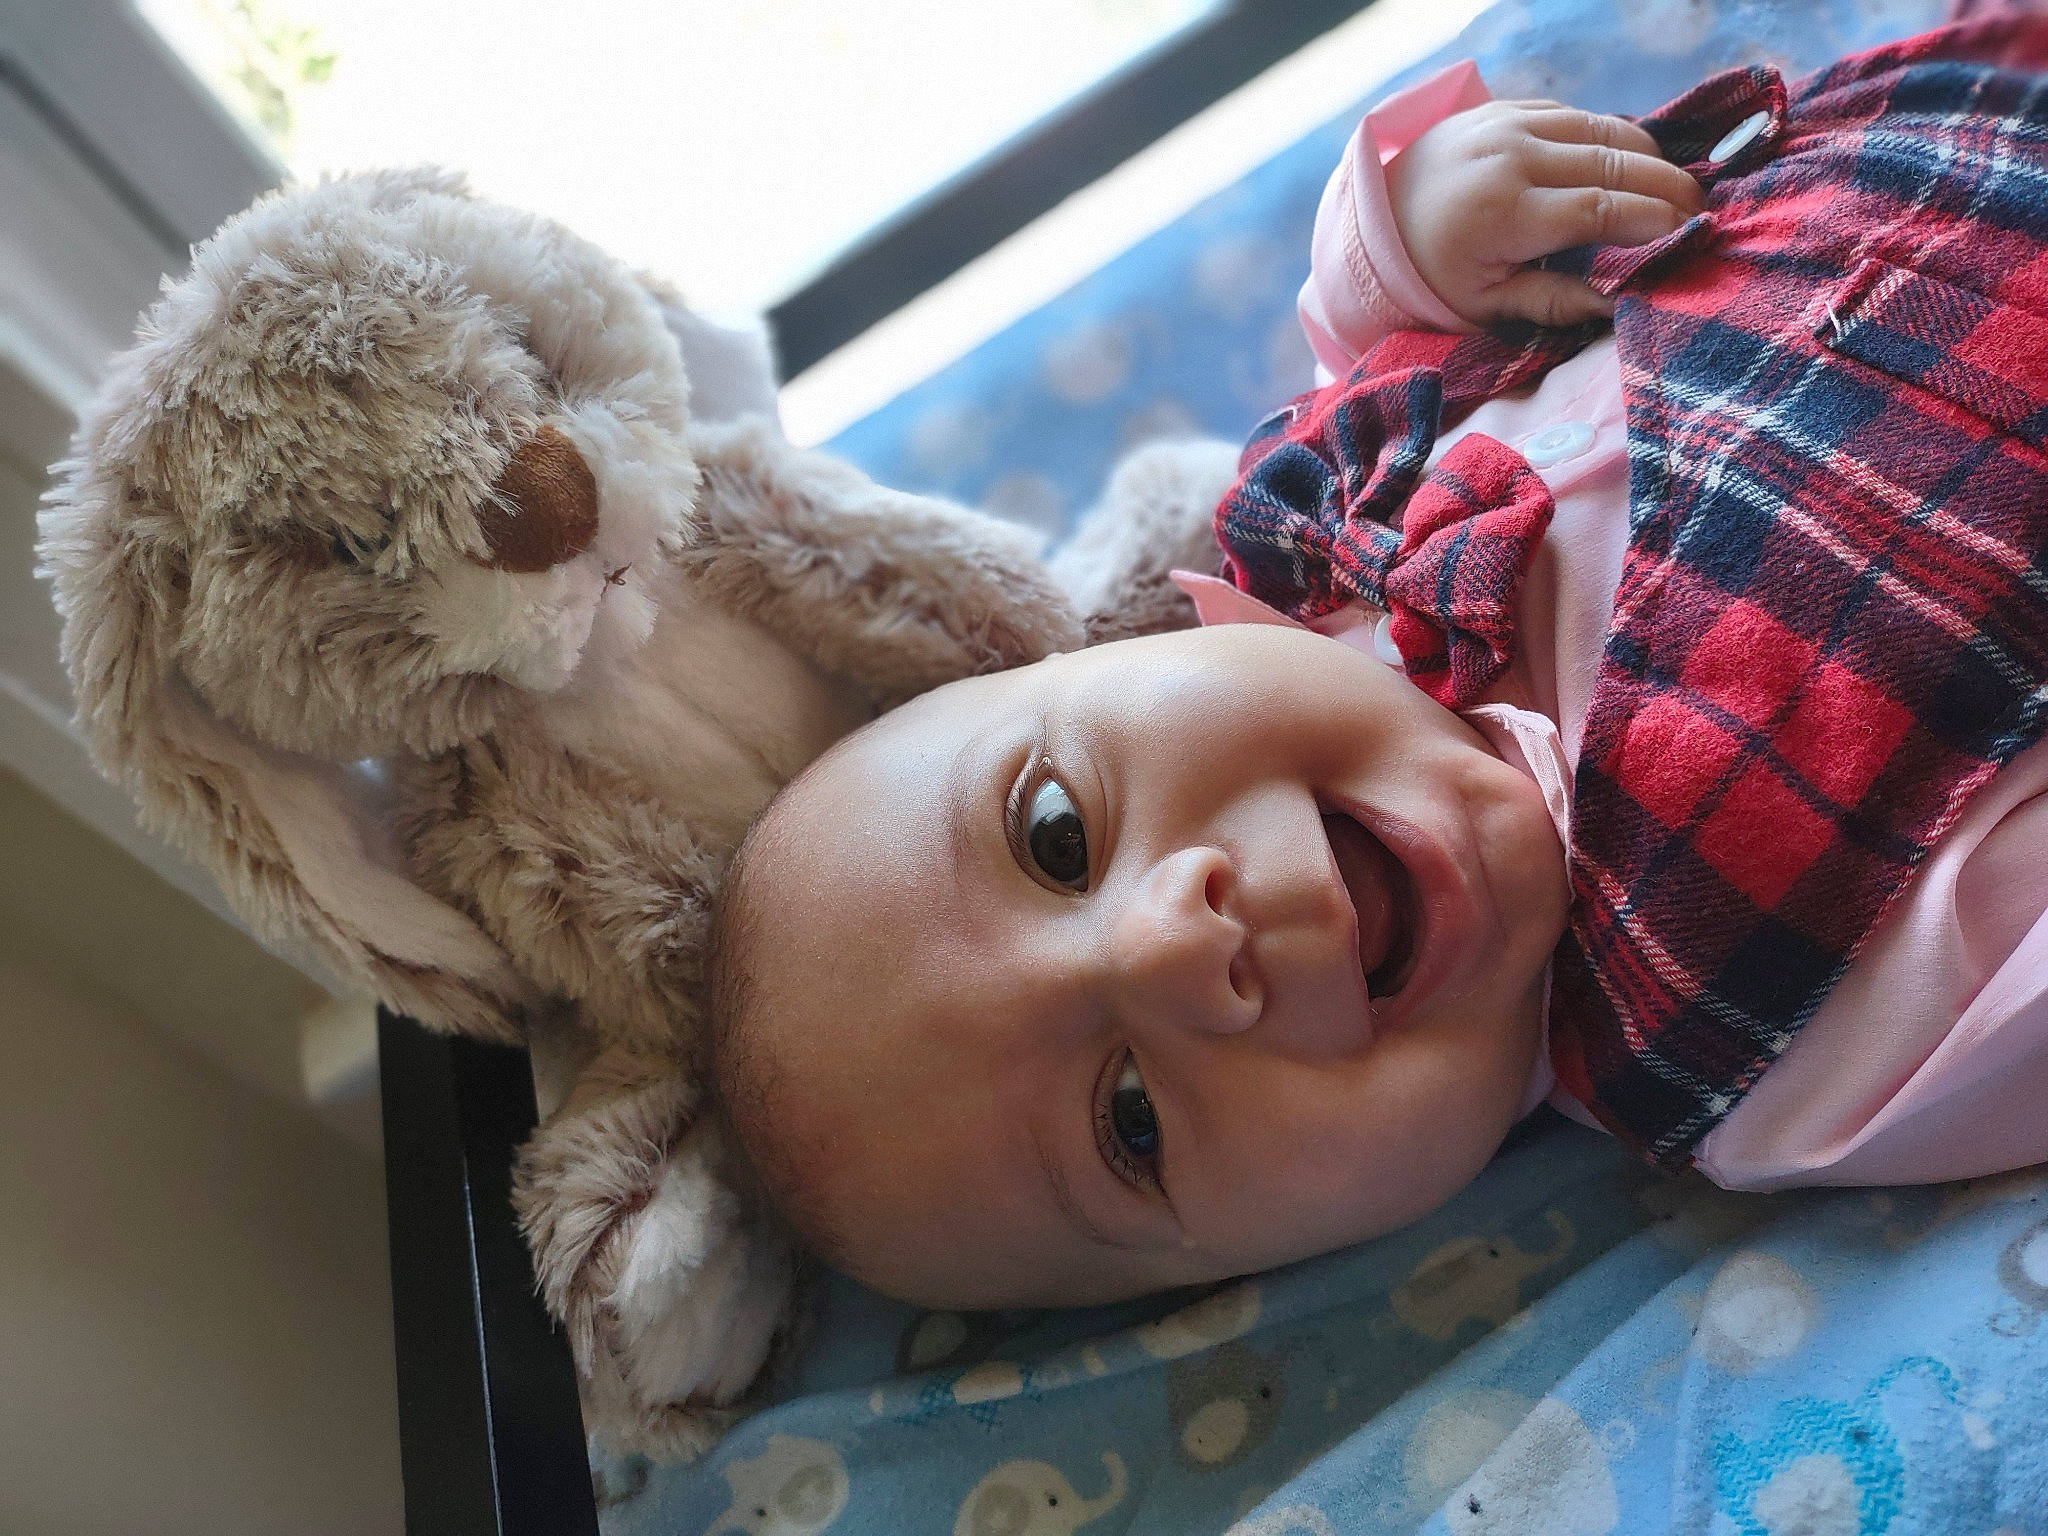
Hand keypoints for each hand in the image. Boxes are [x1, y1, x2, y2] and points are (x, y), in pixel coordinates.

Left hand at [1386, 100, 1703, 328]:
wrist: (1374, 217)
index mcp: (1502, 213)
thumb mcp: (1485, 304)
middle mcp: (1509, 158)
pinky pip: (1573, 115)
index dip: (1651, 220)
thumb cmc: (1433, 273)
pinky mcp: (1505, 108)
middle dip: (1665, 185)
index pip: (1599, 209)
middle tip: (1700, 209)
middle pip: (1612, 161)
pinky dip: (1608, 135)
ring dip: (1647, 154)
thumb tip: (1617, 306)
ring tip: (1675, 185)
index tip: (1688, 233)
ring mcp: (1506, 124)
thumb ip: (1551, 302)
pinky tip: (1630, 160)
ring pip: (1600, 128)